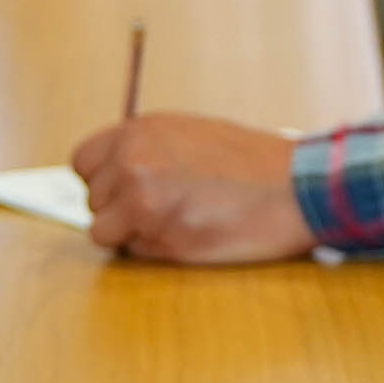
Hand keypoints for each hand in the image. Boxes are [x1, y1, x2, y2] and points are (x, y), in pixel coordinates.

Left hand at [72, 113, 318, 263]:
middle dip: (121, 210)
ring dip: (134, 232)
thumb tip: (117, 173)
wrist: (299, 187)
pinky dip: (154, 250)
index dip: (104, 181)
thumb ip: (150, 149)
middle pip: (93, 200)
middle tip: (166, 210)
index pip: (83, 162)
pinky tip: (191, 234)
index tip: (125, 191)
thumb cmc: (259, 164)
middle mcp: (133, 160)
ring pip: (104, 231)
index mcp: (141, 130)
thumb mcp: (194, 134)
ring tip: (180, 221)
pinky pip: (133, 251)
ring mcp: (143, 199)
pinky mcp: (160, 234)